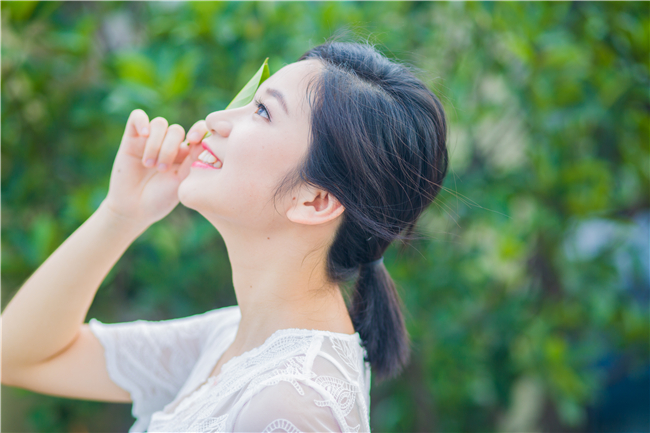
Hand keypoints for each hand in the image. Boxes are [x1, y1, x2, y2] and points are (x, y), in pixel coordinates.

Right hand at [101, 109, 207, 227]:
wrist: (134, 209)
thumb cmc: (161, 199)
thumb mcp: (182, 182)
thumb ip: (193, 161)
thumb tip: (205, 141)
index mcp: (187, 154)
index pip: (197, 131)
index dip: (198, 129)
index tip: (193, 140)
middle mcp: (170, 144)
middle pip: (176, 130)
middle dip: (170, 149)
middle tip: (162, 170)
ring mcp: (151, 140)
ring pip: (159, 124)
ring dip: (156, 144)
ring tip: (149, 165)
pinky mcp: (132, 139)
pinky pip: (137, 116)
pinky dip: (142, 122)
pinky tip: (144, 135)